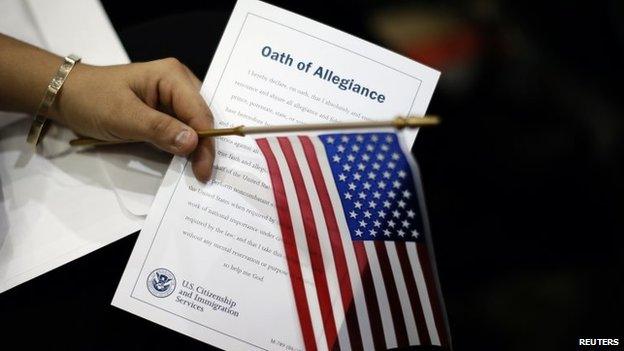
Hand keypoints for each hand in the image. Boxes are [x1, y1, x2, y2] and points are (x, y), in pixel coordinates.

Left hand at [49, 58, 213, 181]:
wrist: (68, 96)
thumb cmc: (91, 99)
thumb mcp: (123, 116)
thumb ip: (159, 129)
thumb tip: (192, 143)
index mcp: (172, 76)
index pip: (199, 112)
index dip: (206, 142)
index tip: (204, 171)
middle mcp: (179, 84)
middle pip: (202, 118)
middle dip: (206, 146)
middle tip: (204, 175)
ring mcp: (173, 98)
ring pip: (196, 126)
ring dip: (198, 148)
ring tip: (200, 171)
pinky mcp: (166, 111)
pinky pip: (183, 130)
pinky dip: (186, 146)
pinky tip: (189, 161)